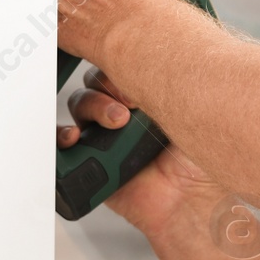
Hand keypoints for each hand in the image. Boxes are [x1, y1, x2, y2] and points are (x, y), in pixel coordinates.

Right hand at [58, 67, 226, 241]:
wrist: (191, 200)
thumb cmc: (198, 159)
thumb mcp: (186, 108)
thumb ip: (163, 80)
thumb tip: (142, 58)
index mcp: (149, 93)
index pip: (121, 65)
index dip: (122, 64)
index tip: (137, 74)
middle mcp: (126, 113)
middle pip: (98, 79)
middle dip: (110, 85)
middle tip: (132, 102)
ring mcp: (106, 136)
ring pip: (81, 104)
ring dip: (92, 105)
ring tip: (117, 122)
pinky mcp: (89, 161)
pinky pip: (64, 144)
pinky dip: (62, 135)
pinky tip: (76, 136)